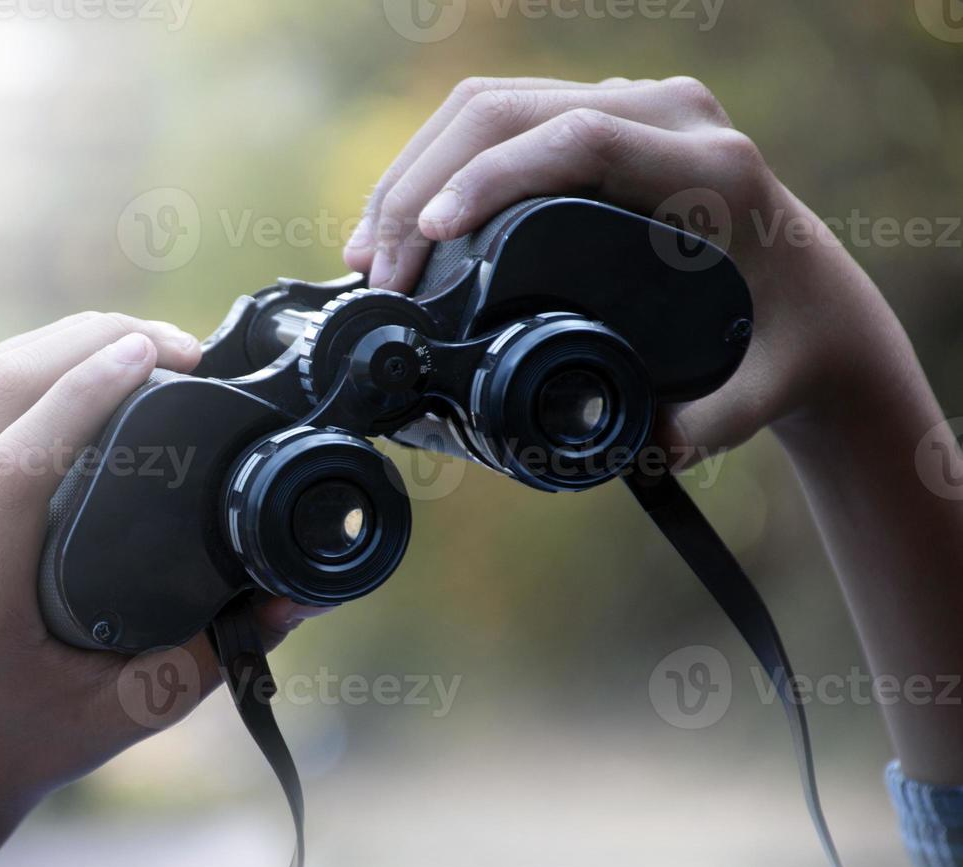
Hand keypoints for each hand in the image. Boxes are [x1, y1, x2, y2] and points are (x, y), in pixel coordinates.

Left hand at [0, 311, 325, 823]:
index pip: (17, 460)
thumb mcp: (137, 709)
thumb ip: (223, 650)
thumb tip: (304, 588)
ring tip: (119, 349)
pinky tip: (51, 381)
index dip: (88, 386)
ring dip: (43, 349)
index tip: (156, 352)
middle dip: (80, 340)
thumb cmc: (32, 737)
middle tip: (159, 339)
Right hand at [342, 75, 910, 457]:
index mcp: (708, 170)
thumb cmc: (789, 343)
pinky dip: (437, 165)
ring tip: (371, 251)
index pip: (577, 142)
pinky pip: (499, 117)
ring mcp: (631, 107)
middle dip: (421, 186)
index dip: (489, 181)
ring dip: (413, 172)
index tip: (427, 237)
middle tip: (378, 269)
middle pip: (510, 111)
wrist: (813, 300)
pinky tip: (403, 222)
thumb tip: (652, 443)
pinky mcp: (598, 118)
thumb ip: (716, 423)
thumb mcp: (764, 390)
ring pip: (490, 105)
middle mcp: (670, 117)